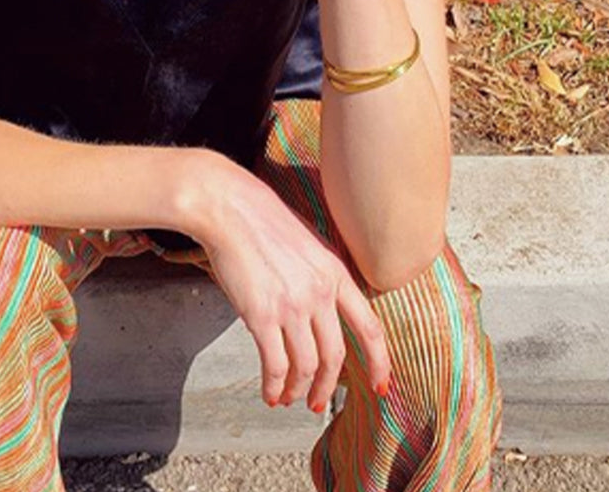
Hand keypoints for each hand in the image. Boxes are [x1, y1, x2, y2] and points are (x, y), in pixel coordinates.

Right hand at [192, 162, 390, 411]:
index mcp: (335, 272)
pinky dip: (273, 385)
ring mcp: (291, 306)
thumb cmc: (261, 219)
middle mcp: (319, 292)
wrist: (228, 207)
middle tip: (317, 401)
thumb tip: (319, 310)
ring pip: (305, 366)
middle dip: (328, 386)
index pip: (369, 327)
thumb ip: (319, 275)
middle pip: (335, 356)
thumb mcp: (307, 241)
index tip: (379, 387)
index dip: (378, 362)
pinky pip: (274, 364)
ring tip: (288, 397)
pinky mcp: (261, 315)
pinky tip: (269, 392)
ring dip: (297, 388)